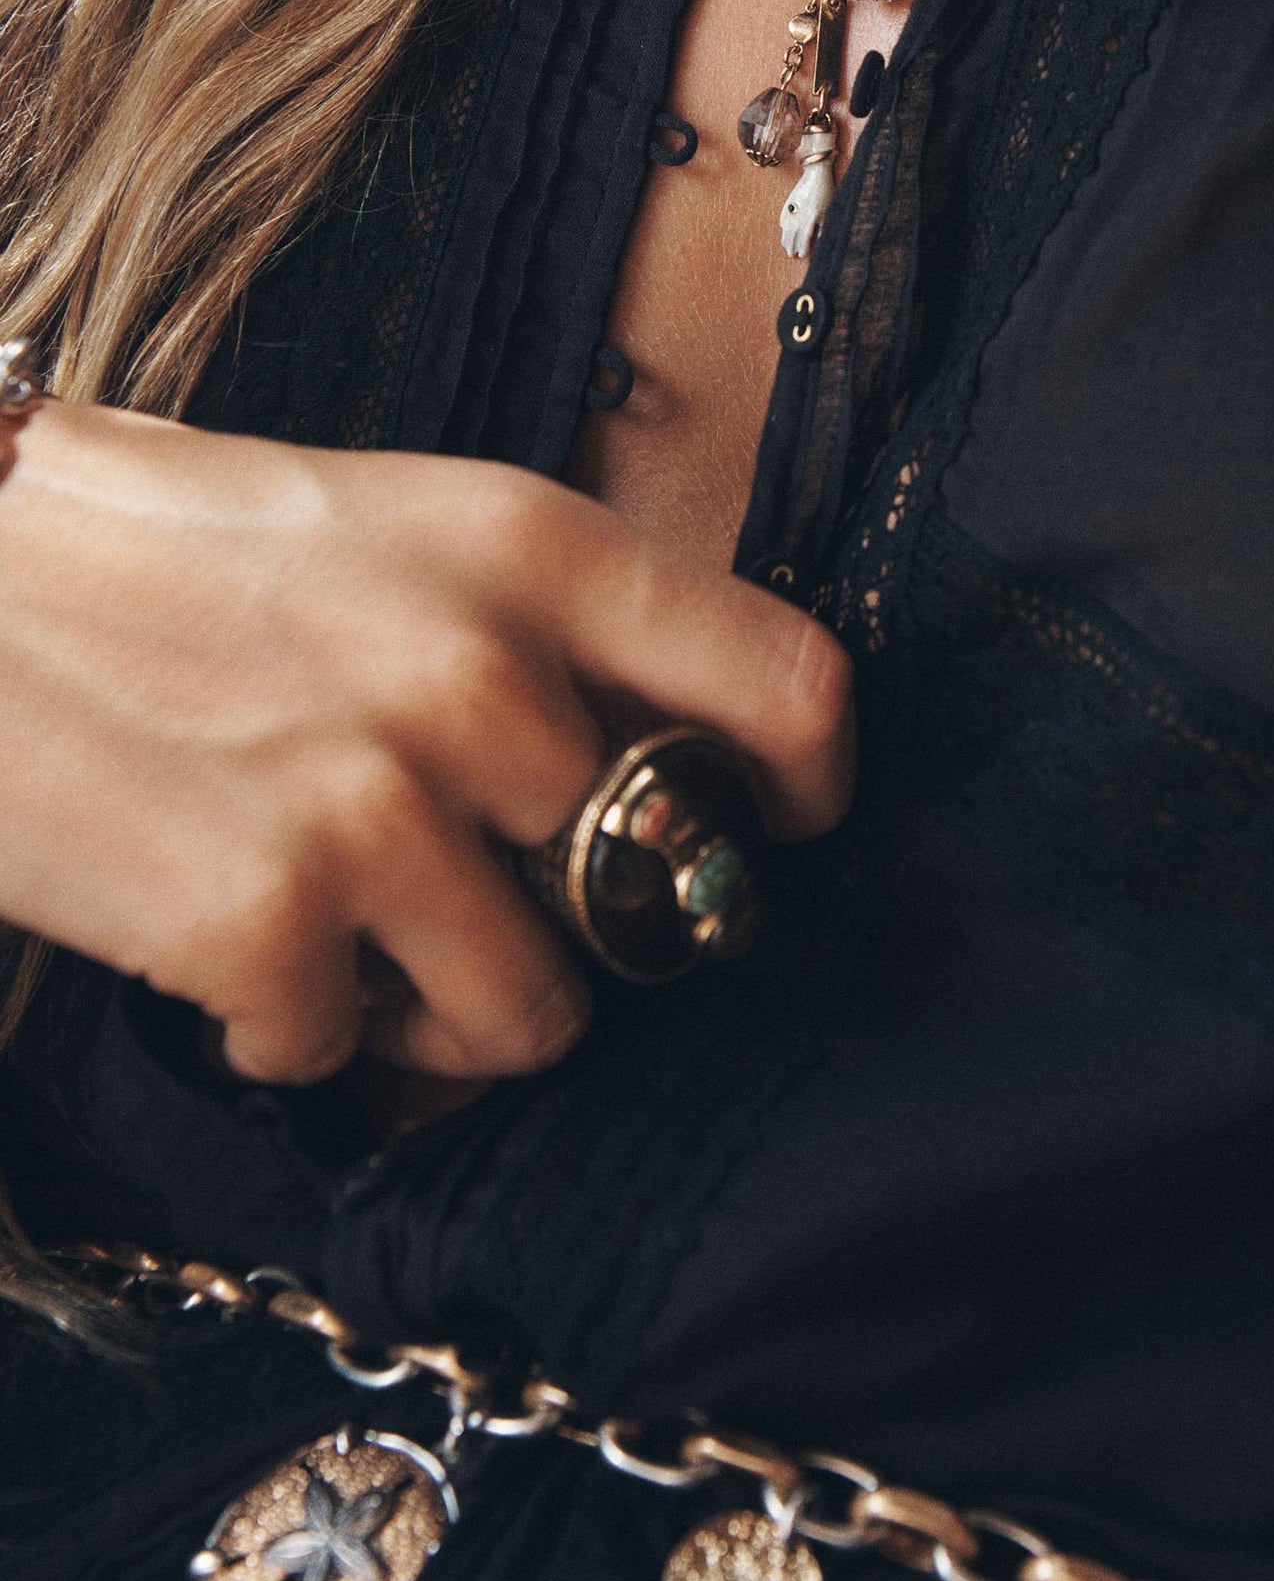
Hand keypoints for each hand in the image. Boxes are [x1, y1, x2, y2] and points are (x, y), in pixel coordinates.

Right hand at [0, 402, 851, 1084]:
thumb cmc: (166, 552)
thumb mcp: (394, 524)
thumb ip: (544, 626)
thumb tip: (665, 762)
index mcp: (535, 548)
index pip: (786, 686)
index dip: (801, 788)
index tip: (768, 831)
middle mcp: (481, 672)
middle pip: (645, 891)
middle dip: (568, 924)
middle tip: (470, 901)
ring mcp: (376, 801)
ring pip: (532, 1014)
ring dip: (442, 1011)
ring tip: (349, 944)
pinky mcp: (259, 917)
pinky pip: (344, 1056)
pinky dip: (285, 1035)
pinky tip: (221, 951)